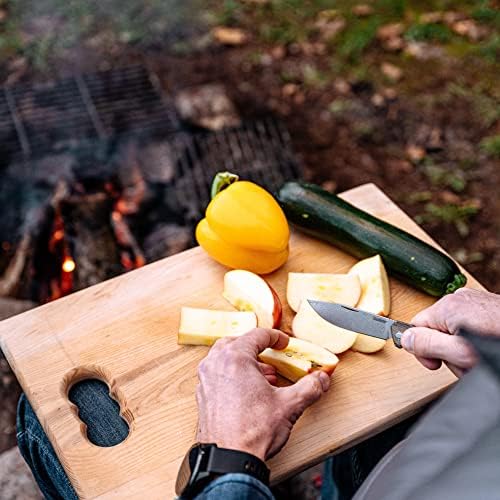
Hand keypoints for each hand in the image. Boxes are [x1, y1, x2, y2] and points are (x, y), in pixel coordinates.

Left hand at [196, 328, 330, 460]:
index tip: (284, 343)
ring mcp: (206, 381)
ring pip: (225, 359)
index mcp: (234, 358)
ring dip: (245, 362)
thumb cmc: (252, 432)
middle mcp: (215, 365)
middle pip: (236, 342)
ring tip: (264, 376)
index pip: (257, 334)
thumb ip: (309, 387)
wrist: (229, 461)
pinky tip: (249, 392)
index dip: (275, 337)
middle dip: (256, 347)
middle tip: (271, 355)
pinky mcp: (203, 397)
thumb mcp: (289, 405)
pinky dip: (233, 376)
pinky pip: (218, 375)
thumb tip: (321, 379)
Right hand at [401, 289, 499, 376]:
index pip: (415, 327)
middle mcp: (458, 299)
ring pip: (451, 329)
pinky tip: (485, 346)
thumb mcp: (459, 353)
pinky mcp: (486, 307)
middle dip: (445, 351)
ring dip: (461, 347)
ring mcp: (473, 301)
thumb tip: (404, 338)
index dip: (422, 350)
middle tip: (463, 362)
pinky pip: (467, 325)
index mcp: (447, 307)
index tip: (434, 363)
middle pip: (434, 330)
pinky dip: (473, 338)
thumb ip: (427, 345)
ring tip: (478, 357)